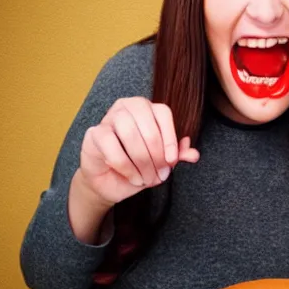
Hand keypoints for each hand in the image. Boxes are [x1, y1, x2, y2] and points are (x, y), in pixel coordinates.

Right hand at [77, 97, 199, 206]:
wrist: (110, 182)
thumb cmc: (138, 166)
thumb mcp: (161, 162)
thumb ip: (177, 156)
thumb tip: (194, 154)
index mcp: (147, 108)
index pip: (163, 114)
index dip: (170, 138)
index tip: (172, 161)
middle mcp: (128, 106)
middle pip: (148, 126)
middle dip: (156, 156)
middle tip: (160, 175)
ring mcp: (109, 118)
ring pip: (130, 134)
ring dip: (142, 161)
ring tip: (146, 178)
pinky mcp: (94, 133)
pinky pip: (112, 147)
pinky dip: (126, 166)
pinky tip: (132, 177)